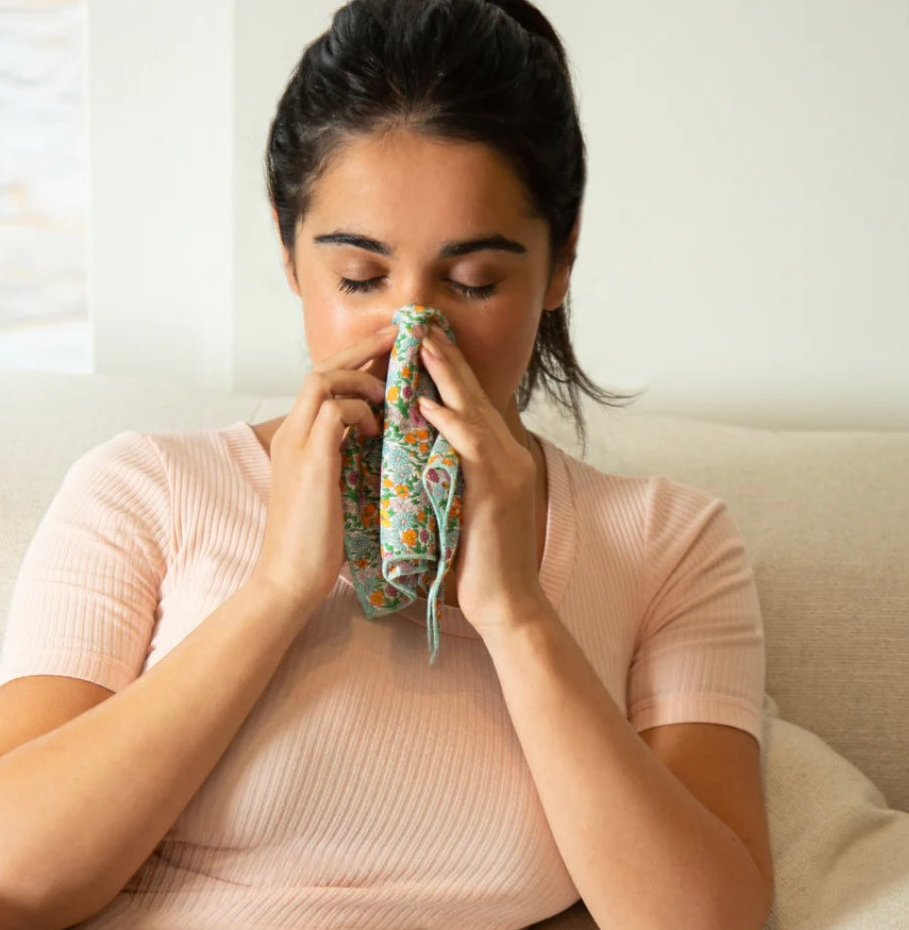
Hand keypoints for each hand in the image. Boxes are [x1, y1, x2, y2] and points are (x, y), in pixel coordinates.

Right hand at [249, 325, 395, 611]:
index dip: (356, 360)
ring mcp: (297, 446)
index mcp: (299, 438)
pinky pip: (333, 412)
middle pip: (321, 367)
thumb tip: (380, 442)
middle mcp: (293, 434)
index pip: (324, 381)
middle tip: (397, 332)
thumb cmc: (317, 542)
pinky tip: (378, 429)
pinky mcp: (310, 463)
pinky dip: (359, 411)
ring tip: (389, 391)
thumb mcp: (336, 489)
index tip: (390, 348)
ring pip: (322, 380)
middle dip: (362, 347)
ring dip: (361, 377)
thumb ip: (348, 459)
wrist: (290, 579)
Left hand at [417, 328, 548, 637]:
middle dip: (447, 359)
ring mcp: (507, 471)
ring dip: (446, 376)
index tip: (424, 345)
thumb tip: (421, 457)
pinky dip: (448, 421)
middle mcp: (510, 457)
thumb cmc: (478, 564)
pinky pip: (471, 445)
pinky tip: (424, 404)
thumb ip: (450, 477)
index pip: (474, 406)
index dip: (451, 374)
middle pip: (475, 397)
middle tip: (422, 325)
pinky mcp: (496, 490)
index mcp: (502, 460)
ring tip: (420, 345)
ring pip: (474, 411)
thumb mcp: (463, 509)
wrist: (506, 604)